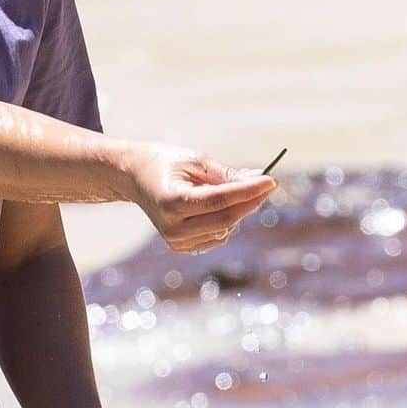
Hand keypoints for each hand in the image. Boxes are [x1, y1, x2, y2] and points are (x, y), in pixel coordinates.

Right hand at [123, 141, 276, 252]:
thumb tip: (259, 180)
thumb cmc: (165, 163)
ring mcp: (175, 240)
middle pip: (226, 219)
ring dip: (237, 210)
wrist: (135, 178)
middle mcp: (172, 227)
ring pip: (225, 229)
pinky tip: (216, 206)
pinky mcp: (181, 247)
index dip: (248, 191)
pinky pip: (218, 237)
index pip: (220, 200)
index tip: (271, 180)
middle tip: (267, 183)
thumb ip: (226, 174)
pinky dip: (226, 221)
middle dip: (250, 202)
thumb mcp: (195, 161)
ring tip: (229, 188)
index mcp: (171, 202)